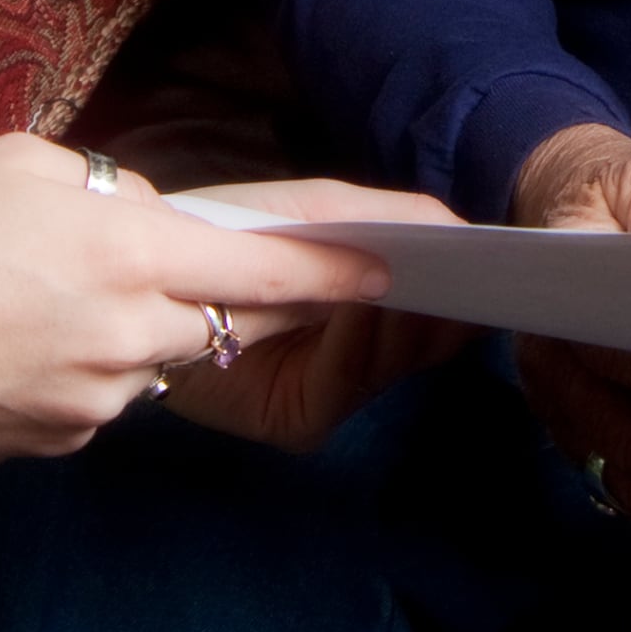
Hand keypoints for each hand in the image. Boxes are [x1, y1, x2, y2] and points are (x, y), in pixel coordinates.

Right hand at [0, 135, 386, 463]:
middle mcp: (131, 332)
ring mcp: (99, 396)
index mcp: (129, 252)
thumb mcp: (15, 165)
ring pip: (169, 354)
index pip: (272, 266)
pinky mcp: (64, 438)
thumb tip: (149, 218)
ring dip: (157, 321)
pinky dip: (95, 359)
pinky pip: (111, 390)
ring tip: (69, 287)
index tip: (397, 261)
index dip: (342, 266)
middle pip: (236, 317)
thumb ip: (106, 190)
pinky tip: (26, 335)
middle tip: (275, 269)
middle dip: (264, 294)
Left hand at [152, 178, 473, 450]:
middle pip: (430, 332)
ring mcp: (334, 388)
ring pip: (395, 358)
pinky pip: (345, 381)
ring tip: (430, 280)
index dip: (469, 272)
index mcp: (371, 294)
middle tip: (473, 271)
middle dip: (449, 299)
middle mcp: (361, 346)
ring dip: (411, 319)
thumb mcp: (311, 211)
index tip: (499, 253)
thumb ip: (382, 218)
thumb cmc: (223, 233)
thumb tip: (456, 227)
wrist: (131, 288)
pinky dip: (359, 342)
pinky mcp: (300, 420)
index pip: (440, 292)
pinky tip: (368, 305)